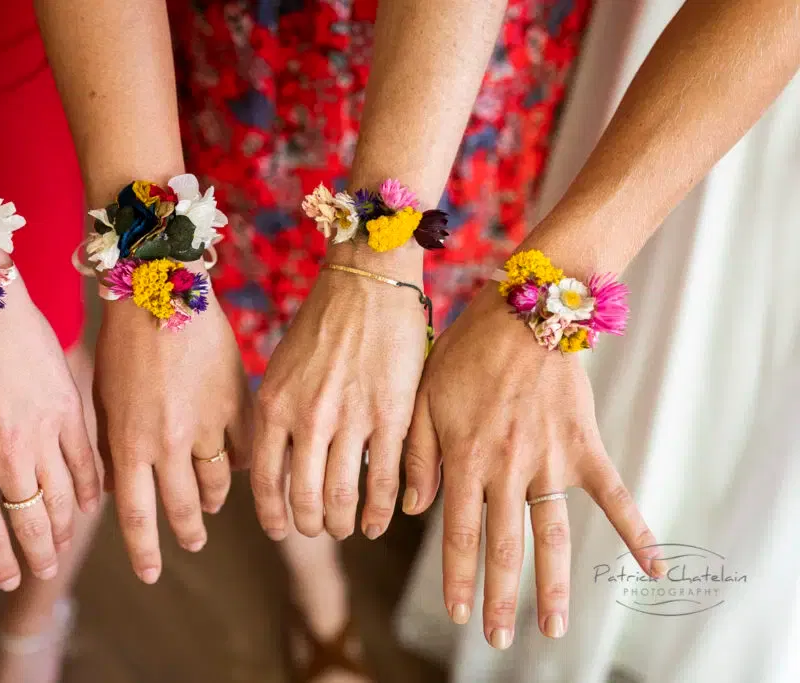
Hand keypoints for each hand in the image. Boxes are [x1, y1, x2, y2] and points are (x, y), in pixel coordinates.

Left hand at [0, 278, 100, 591]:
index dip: (2, 564)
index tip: (11, 580)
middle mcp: (7, 458)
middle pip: (34, 524)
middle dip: (42, 555)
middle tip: (48, 569)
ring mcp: (42, 435)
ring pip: (65, 499)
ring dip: (67, 527)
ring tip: (66, 540)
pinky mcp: (69, 410)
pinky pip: (86, 462)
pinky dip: (90, 488)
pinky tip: (90, 502)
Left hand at [93, 274, 249, 583]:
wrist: (160, 288)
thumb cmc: (120, 342)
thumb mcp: (103, 400)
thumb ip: (113, 448)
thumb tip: (118, 489)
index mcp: (130, 443)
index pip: (137, 516)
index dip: (145, 552)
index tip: (152, 574)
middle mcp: (169, 443)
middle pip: (183, 508)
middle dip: (188, 532)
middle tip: (192, 542)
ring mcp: (207, 424)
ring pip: (218, 483)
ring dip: (214, 499)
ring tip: (211, 503)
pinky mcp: (236, 402)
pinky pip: (245, 447)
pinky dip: (241, 459)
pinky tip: (237, 462)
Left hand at [252, 243, 426, 540]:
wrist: (367, 281)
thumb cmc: (323, 322)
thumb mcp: (282, 369)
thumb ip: (279, 416)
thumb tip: (277, 463)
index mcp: (274, 405)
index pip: (265, 480)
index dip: (272, 514)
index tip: (279, 529)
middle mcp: (308, 417)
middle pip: (304, 498)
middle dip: (310, 524)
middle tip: (317, 529)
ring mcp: (351, 419)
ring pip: (342, 496)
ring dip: (342, 522)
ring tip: (345, 528)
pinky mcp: (391, 416)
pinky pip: (384, 481)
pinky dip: (380, 511)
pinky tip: (377, 522)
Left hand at [403, 290, 662, 647]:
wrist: (524, 310)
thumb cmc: (465, 352)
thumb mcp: (423, 397)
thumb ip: (417, 456)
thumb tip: (415, 511)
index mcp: (464, 460)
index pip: (458, 535)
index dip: (458, 579)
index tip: (459, 615)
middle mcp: (506, 469)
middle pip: (504, 548)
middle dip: (499, 598)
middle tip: (499, 639)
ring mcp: (549, 460)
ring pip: (551, 535)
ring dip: (552, 585)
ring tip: (554, 630)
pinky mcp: (584, 446)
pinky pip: (614, 495)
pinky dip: (637, 530)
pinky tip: (655, 568)